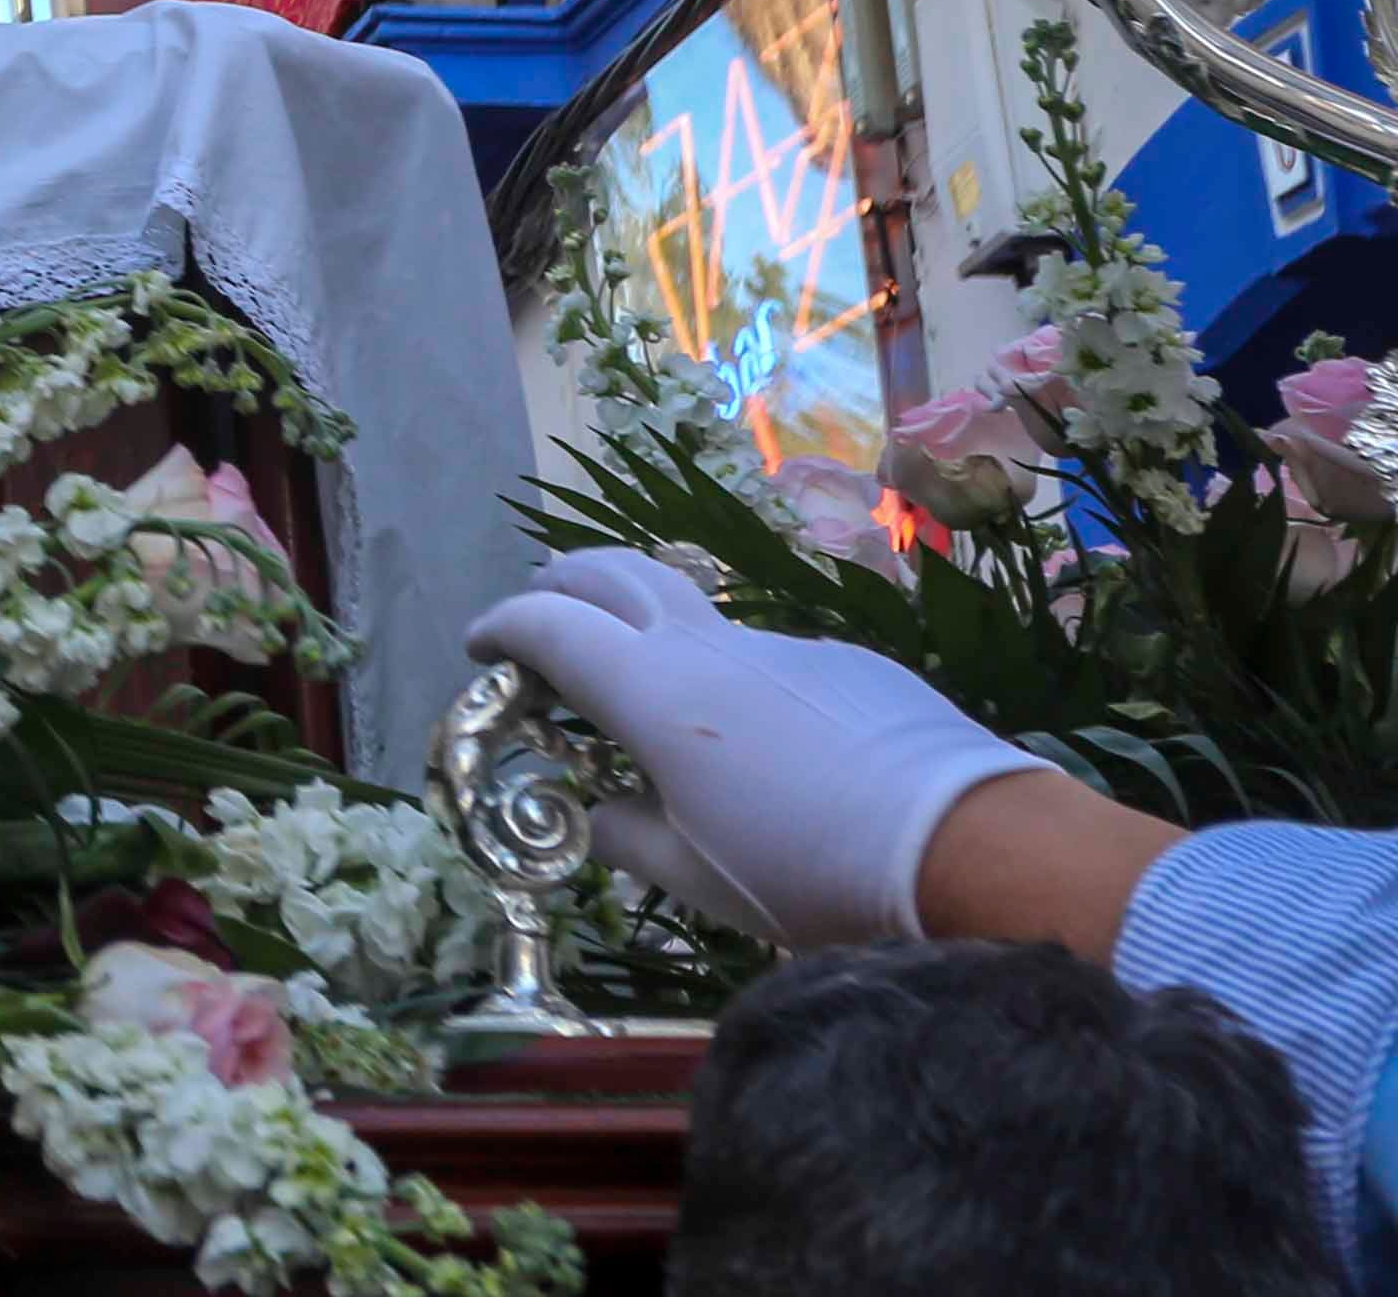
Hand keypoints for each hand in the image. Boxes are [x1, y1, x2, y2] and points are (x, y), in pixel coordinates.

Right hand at [465, 546, 1044, 946]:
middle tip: (543, 613)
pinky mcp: (847, 664)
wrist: (966, 847)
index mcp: (652, 693)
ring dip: (655, 639)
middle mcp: (707, 647)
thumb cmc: (805, 870)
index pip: (549, 625)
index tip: (483, 648)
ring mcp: (783, 647)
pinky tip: (771, 753)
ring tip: (663, 709)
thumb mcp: (693, 877)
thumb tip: (597, 809)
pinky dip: (735, 684)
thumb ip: (624, 833)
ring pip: (696, 620)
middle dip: (563, 583)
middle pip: (614, 572)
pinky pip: (767, 661)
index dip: (503, 625)